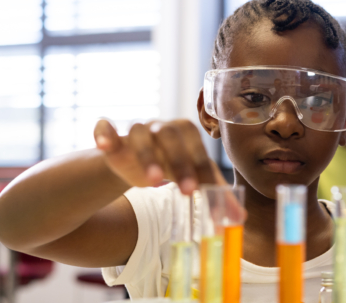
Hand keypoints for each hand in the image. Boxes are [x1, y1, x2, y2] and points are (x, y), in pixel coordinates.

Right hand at [93, 119, 224, 195]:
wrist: (135, 162)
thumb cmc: (171, 166)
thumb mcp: (192, 178)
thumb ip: (215, 195)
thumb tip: (240, 219)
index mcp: (187, 134)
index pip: (197, 149)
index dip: (202, 170)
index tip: (203, 193)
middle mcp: (162, 127)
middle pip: (171, 136)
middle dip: (180, 163)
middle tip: (187, 192)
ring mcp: (136, 130)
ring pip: (140, 134)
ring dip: (147, 156)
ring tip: (154, 182)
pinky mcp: (111, 136)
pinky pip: (105, 128)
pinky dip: (104, 134)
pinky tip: (104, 145)